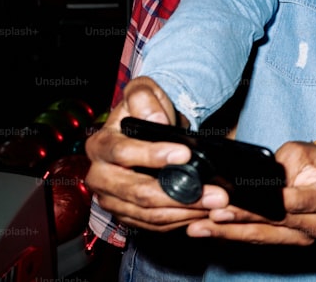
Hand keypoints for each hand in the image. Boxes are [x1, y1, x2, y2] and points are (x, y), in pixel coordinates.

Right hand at [83, 77, 228, 231]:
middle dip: (178, 194)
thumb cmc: (145, 109)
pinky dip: (179, 221)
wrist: (147, 126)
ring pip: (147, 213)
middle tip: (213, 193)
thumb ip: (144, 98)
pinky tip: (203, 212)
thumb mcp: (142, 92)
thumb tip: (156, 119)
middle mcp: (100, 176)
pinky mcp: (126, 214)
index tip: (185, 154)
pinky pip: (152, 224)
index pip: (123, 153)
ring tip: (215, 204)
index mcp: (100, 145)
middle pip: (137, 192)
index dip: (153, 155)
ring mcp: (112, 199)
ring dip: (184, 211)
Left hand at [185, 141, 315, 244]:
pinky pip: (259, 239)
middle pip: (275, 223)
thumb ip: (278, 168)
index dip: (266, 203)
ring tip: (200, 228)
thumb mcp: (301, 153)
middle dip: (240, 219)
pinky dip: (234, 235)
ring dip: (229, 232)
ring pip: (263, 236)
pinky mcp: (289, 241)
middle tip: (210, 215)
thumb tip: (248, 182)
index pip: (295, 203)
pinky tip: (211, 232)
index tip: (239, 201)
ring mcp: (305, 237)